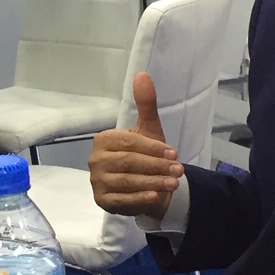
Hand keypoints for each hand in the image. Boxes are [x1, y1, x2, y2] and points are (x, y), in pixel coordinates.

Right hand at [88, 73, 181, 216]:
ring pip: (127, 181)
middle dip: (156, 166)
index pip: (129, 142)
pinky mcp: (102, 200)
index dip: (152, 148)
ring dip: (153, 182)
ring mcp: (97, 181)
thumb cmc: (146, 156)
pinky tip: (156, 196)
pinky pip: (121, 199)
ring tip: (174, 183)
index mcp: (104, 140)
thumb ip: (145, 105)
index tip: (174, 153)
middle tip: (179, 170)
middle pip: (128, 161)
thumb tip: (142, 74)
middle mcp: (95, 160)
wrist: (145, 186)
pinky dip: (139, 198)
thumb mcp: (148, 130)